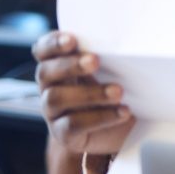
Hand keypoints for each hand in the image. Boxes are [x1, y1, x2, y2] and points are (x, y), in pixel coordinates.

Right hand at [33, 32, 133, 154]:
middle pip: (45, 72)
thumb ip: (109, 56)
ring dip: (89, 93)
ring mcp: (53, 112)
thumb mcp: (112, 70)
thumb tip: (131, 41)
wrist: (121, 127)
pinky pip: (74, 125)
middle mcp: (49, 87)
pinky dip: (101, 117)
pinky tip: (123, 112)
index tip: (72, 40)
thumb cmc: (114, 89)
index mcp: (57, 64)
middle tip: (95, 61)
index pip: (43, 50)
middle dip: (70, 65)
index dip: (52, 43)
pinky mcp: (63, 134)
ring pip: (56, 98)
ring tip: (118, 91)